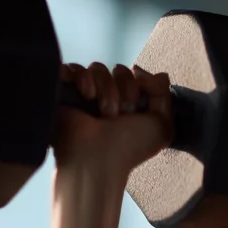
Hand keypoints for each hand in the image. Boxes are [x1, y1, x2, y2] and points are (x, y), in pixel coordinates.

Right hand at [53, 63, 173, 184]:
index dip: (141, 87)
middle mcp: (107, 96)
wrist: (96, 159)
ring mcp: (83, 93)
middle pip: (120, 70)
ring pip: (98, 68)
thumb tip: (159, 74)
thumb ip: (165, 96)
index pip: (137, 75)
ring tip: (102, 113)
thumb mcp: (161, 126)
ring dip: (106, 90)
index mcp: (129, 103)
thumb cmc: (130, 146)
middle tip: (119, 115)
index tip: (137, 107)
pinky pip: (72, 67)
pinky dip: (82, 79)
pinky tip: (86, 96)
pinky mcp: (62, 90)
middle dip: (125, 91)